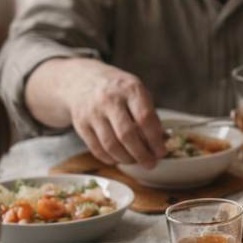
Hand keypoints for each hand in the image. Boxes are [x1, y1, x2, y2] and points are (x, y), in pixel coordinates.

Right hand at [26, 58, 167, 167]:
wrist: (83, 79)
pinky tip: (119, 159)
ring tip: (135, 161)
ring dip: (126, 159)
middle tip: (150, 163)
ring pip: (111, 145)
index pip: (145, 118)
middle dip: (141, 154)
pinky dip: (110, 159)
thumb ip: (149, 114)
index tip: (161, 152)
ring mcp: (93, 112)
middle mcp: (109, 100)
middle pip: (127, 134)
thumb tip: (162, 141)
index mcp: (129, 89)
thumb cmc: (116, 89)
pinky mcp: (81, 124)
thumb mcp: (136, 91)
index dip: (155, 139)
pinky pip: (97, 149)